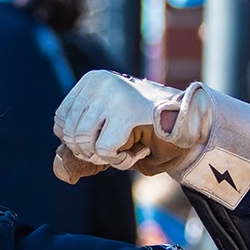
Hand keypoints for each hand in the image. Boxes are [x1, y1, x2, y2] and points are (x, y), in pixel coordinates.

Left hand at [51, 72, 249, 209]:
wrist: (192, 123)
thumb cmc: (149, 128)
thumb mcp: (108, 128)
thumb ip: (83, 142)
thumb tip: (58, 169)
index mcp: (92, 80)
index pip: (60, 120)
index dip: (78, 141)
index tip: (105, 140)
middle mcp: (100, 82)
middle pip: (69, 132)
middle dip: (91, 152)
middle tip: (118, 149)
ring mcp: (113, 95)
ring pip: (83, 142)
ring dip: (106, 157)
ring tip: (128, 149)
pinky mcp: (126, 111)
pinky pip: (104, 150)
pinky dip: (119, 160)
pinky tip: (136, 150)